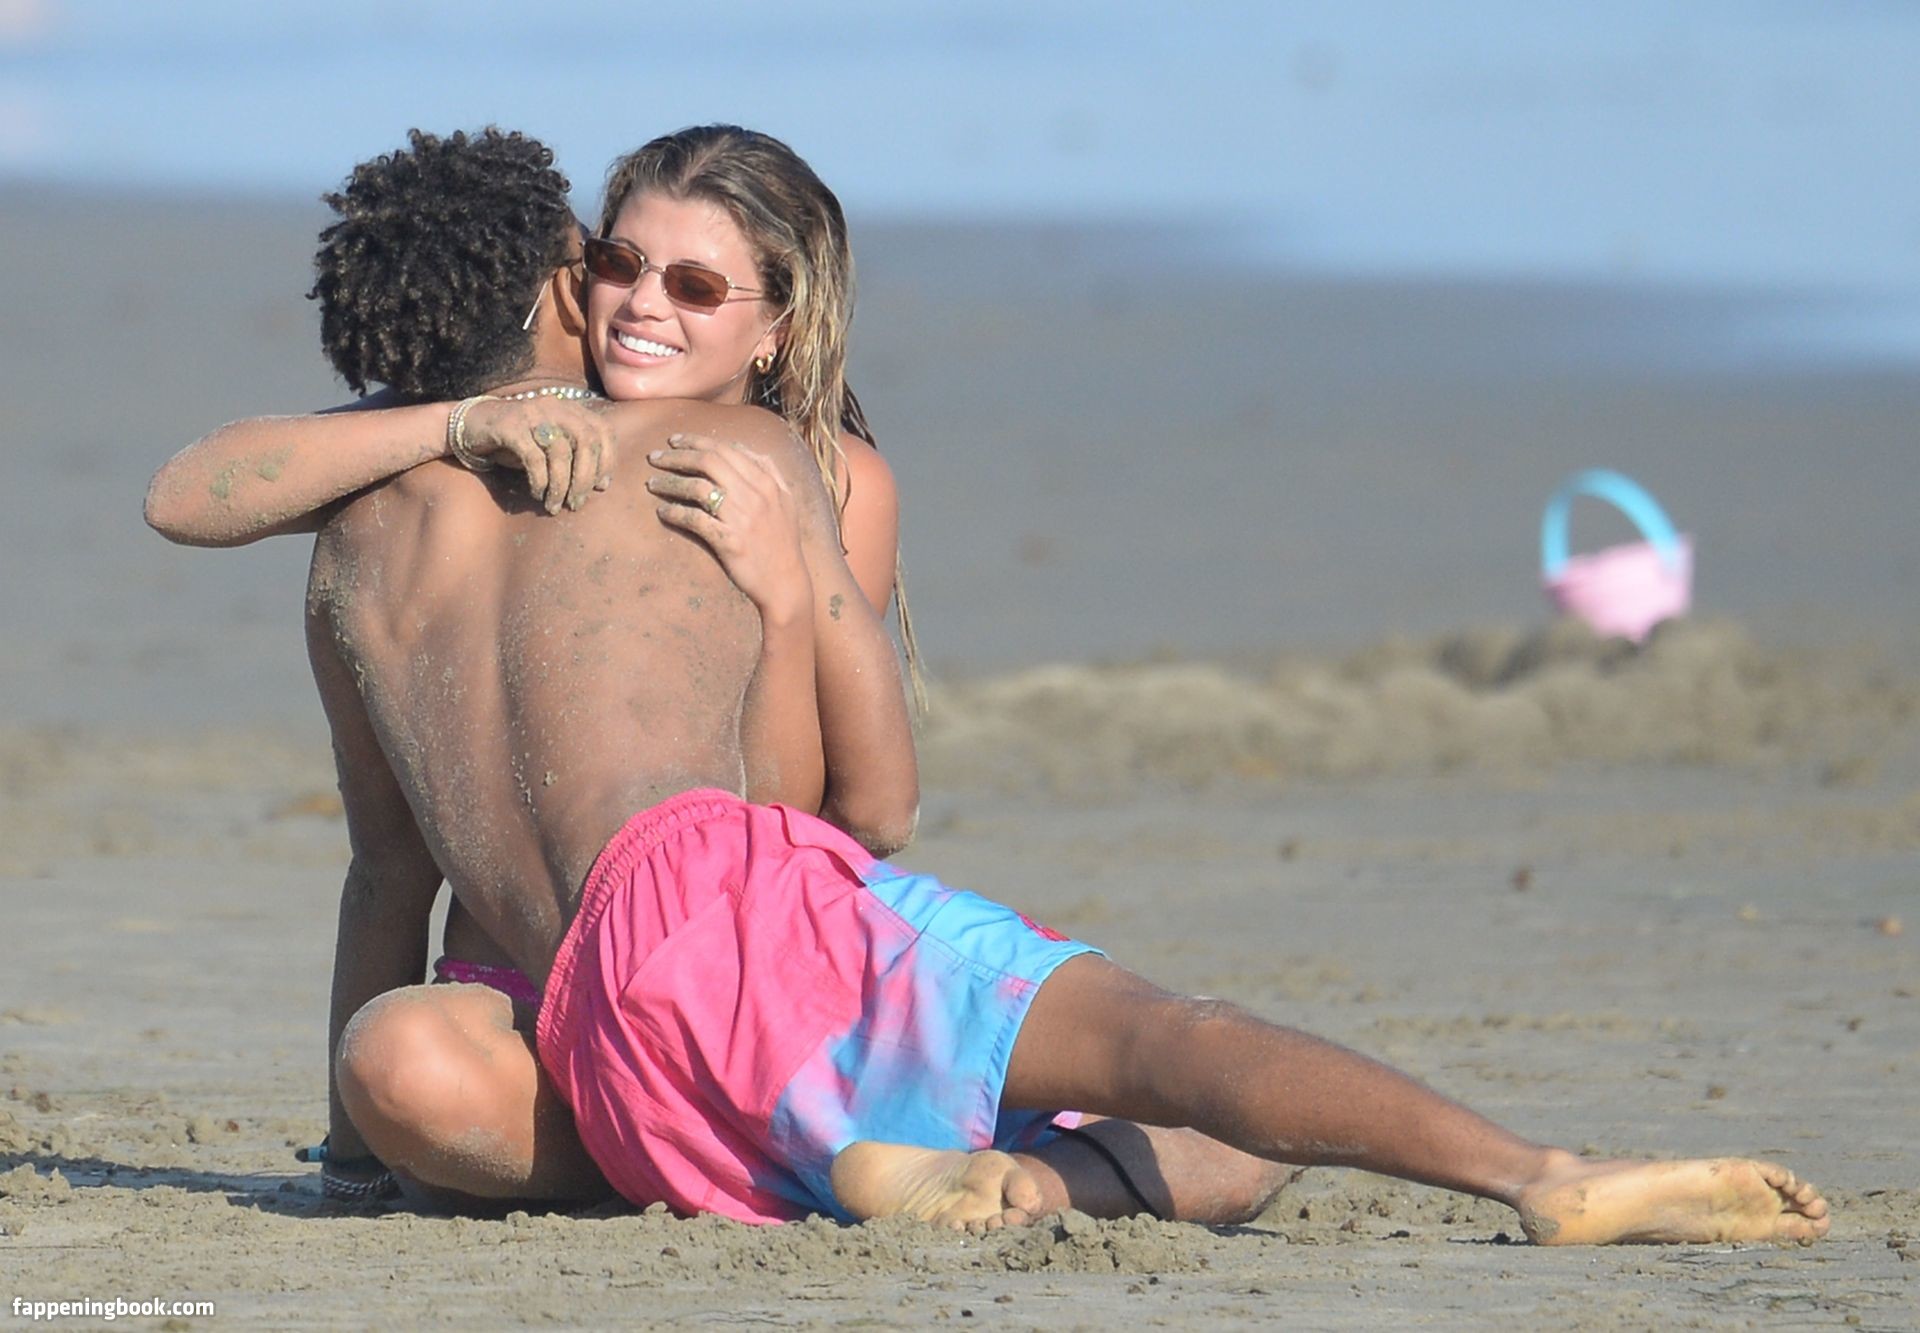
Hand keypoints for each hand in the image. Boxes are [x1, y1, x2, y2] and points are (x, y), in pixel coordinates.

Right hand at [460, 397, 615, 514]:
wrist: (470, 426)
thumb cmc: (518, 441)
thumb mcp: (550, 445)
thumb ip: (574, 456)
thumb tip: (599, 484)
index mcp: (570, 409)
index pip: (603, 431)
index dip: (608, 460)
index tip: (601, 486)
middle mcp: (555, 407)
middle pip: (586, 441)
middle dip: (585, 478)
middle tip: (577, 503)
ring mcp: (532, 414)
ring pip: (560, 452)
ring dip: (561, 485)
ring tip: (556, 506)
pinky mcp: (510, 426)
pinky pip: (534, 458)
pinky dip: (540, 481)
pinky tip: (537, 494)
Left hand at [646, 433, 811, 622]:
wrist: (786, 583)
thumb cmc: (783, 542)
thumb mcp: (786, 500)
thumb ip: (768, 471)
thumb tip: (742, 446)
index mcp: (766, 482)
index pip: (725, 449)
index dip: (695, 441)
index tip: (674, 441)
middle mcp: (755, 495)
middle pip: (708, 461)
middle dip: (677, 455)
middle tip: (655, 457)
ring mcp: (742, 518)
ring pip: (697, 487)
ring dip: (669, 482)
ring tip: (652, 483)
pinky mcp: (729, 541)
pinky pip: (695, 520)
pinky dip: (675, 513)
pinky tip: (663, 512)